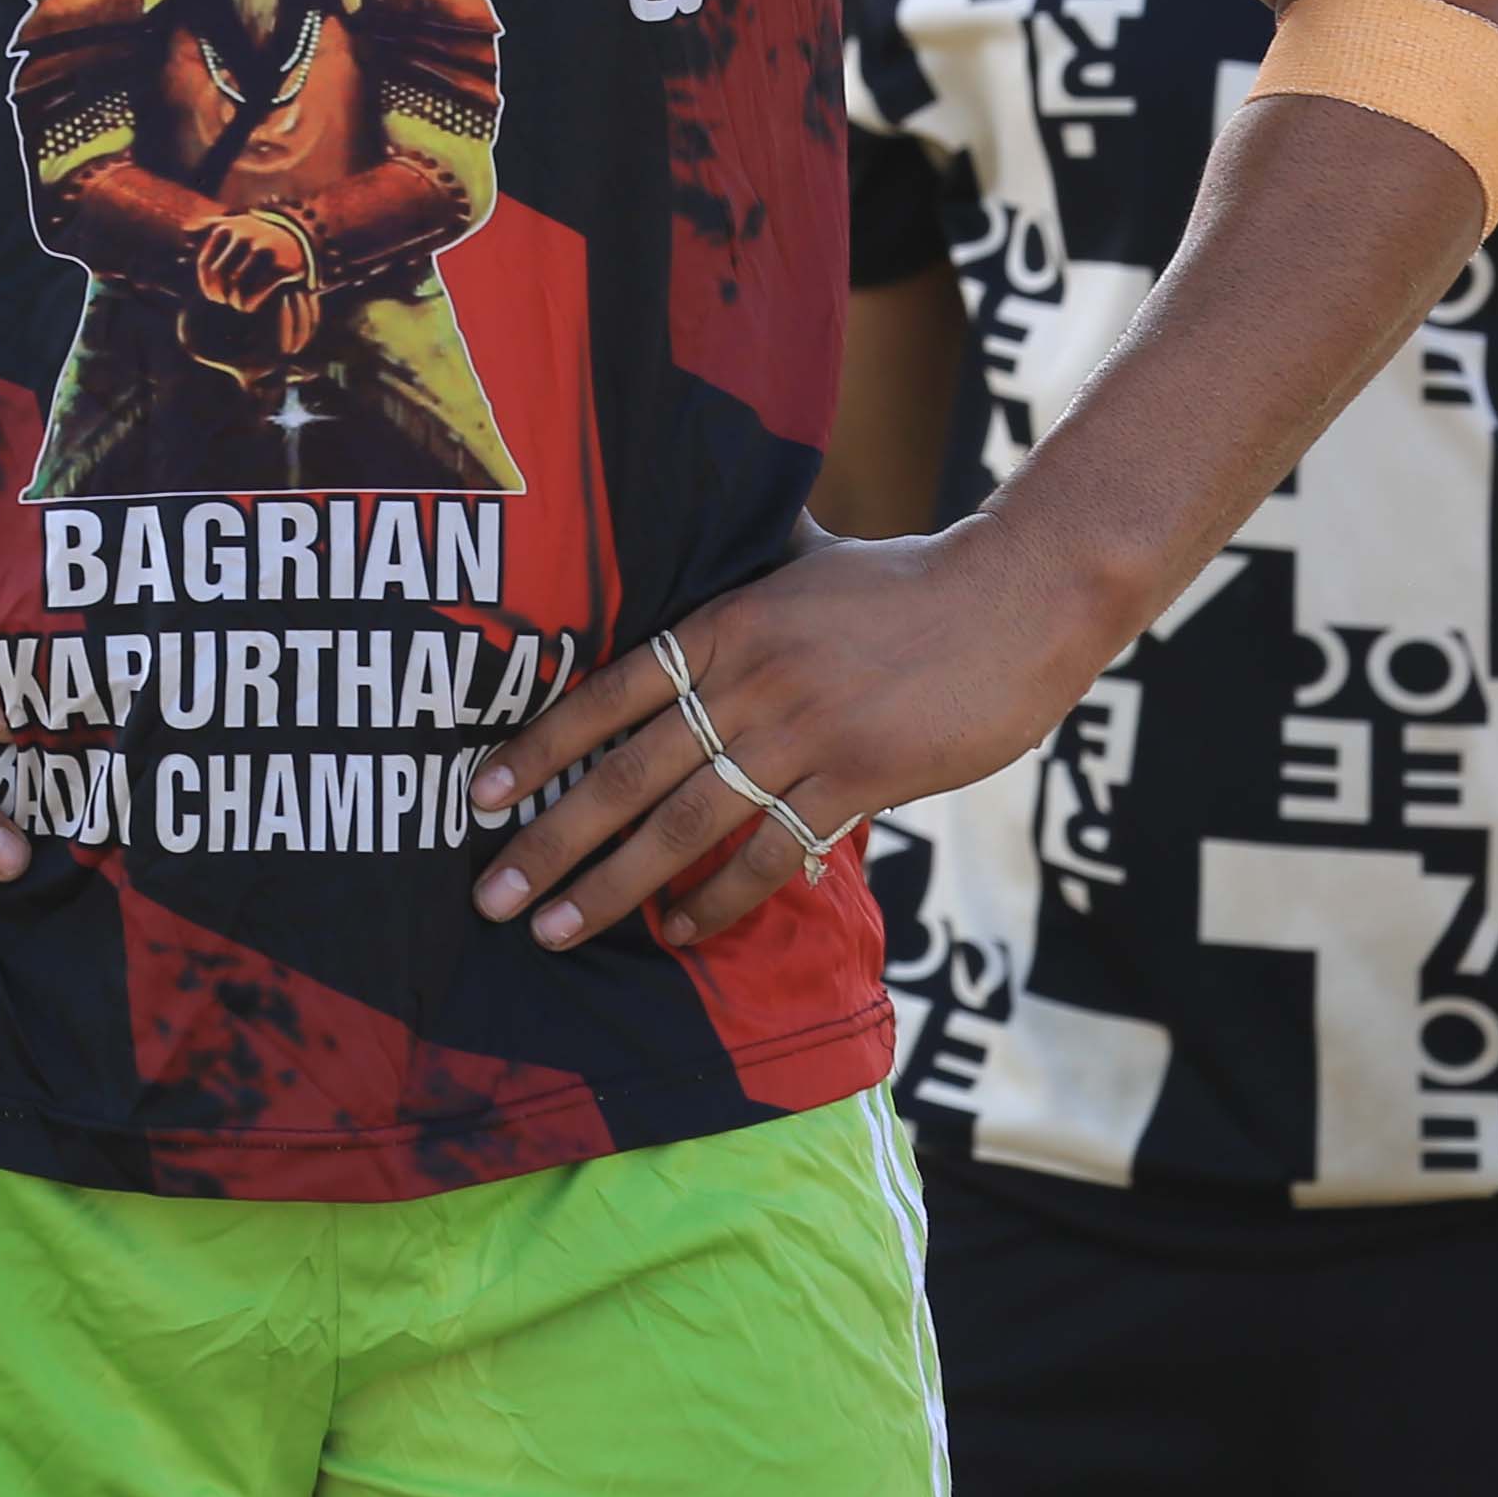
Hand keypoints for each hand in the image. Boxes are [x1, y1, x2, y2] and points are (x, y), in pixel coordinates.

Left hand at [189, 206, 314, 309]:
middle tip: (226, 301)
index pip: (206, 263)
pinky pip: (258, 291)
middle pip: (220, 275)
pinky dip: (251, 304)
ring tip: (239, 305)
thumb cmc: (259, 234)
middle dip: (220, 294)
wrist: (298, 238)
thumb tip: (185, 230)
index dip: (206, 285)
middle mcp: (244, 236)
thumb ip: (208, 225)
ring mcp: (263, 249)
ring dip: (235, 301)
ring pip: (237, 284)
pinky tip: (251, 307)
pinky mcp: (280, 265)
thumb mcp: (235, 224)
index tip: (215, 295)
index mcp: (227, 228)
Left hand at [467, 528, 1067, 951]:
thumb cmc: (909, 583)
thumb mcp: (805, 566)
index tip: (479, 795)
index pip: (607, 692)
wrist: (1018, 598)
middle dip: (551, 840)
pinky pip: (772, 851)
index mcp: (727, 622)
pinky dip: (719, 898)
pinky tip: (680, 930)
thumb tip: (686, 580)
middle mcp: (750, 679)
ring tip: (559, 930)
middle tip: (492, 897)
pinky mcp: (860, 778)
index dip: (539, 746)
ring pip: (685, 825)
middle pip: (627, 772)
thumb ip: (742, 588)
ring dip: (615, 887)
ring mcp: (804, 732)